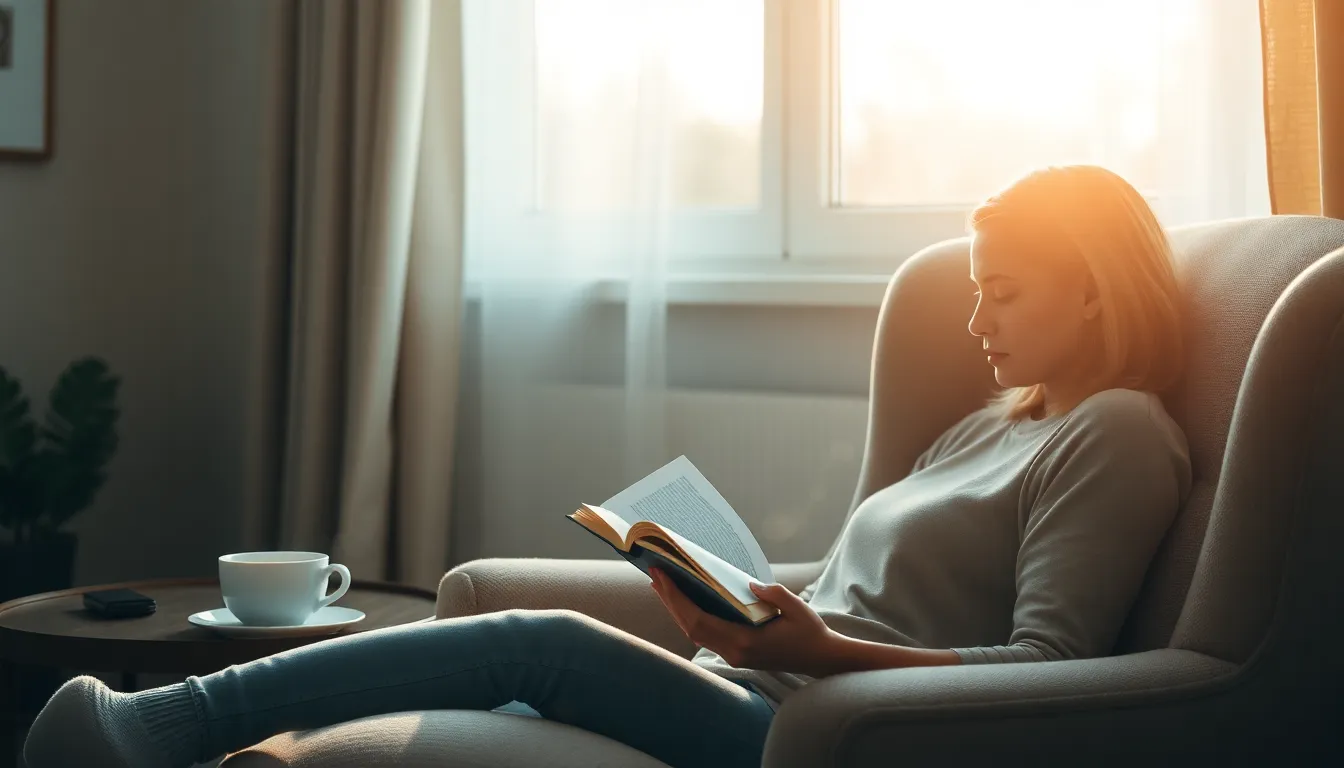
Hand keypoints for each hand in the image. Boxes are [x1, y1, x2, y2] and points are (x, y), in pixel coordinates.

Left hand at [648, 567, 842, 676]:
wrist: (821, 659)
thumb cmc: (810, 632)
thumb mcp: (796, 607)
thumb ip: (773, 594)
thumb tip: (749, 584)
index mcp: (745, 642)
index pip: (699, 620)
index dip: (677, 599)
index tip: (663, 577)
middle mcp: (734, 652)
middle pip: (690, 627)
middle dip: (670, 600)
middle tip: (655, 575)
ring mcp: (733, 655)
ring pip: (695, 632)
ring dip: (677, 609)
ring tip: (662, 585)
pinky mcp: (736, 653)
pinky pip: (705, 634)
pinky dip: (690, 616)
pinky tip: (684, 601)